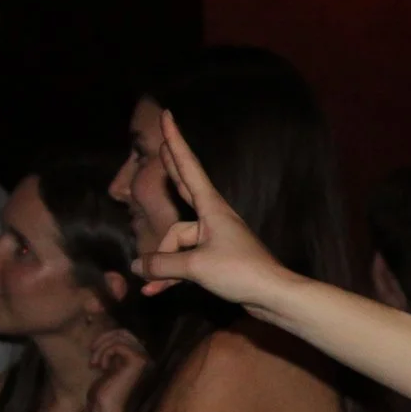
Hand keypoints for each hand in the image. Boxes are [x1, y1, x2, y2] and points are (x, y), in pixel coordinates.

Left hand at [87, 329, 148, 411]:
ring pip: (123, 335)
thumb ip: (112, 360)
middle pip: (126, 333)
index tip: (95, 360)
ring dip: (102, 345)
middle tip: (92, 356)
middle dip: (104, 338)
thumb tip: (110, 341)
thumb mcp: (106, 377)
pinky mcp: (138, 364)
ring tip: (94, 363)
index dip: (108, 341)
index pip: (128, 339)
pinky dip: (105, 352)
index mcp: (140, 366)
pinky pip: (119, 345)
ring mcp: (144, 362)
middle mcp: (146, 362)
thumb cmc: (104, 407)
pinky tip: (100, 367)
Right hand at [132, 109, 288, 306]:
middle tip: (161, 147)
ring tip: (147, 284)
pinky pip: (186, 261)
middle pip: (183, 191)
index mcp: (212, 208)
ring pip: (178, 243)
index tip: (169, 116)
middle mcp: (214, 218)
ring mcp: (215, 238)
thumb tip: (137, 266)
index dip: (176, 142)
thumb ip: (163, 264)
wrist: (273, 295)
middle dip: (170, 173)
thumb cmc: (240, 272)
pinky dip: (172, 275)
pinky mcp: (217, 258)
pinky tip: (155, 291)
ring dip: (163, 263)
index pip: (189, 168)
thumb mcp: (195, 266)